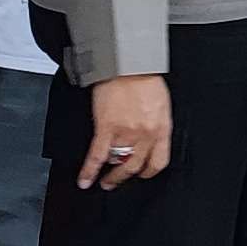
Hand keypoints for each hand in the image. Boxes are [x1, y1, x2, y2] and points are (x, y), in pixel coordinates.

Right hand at [79, 74, 172, 189]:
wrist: (128, 64)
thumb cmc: (145, 78)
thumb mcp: (162, 103)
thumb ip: (157, 123)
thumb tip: (150, 137)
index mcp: (162, 128)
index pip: (159, 161)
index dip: (149, 171)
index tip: (142, 175)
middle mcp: (145, 134)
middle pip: (136, 166)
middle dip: (126, 177)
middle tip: (118, 182)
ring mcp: (126, 133)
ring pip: (117, 164)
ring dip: (110, 176)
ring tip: (103, 181)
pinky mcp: (106, 128)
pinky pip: (97, 156)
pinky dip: (89, 171)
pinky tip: (85, 179)